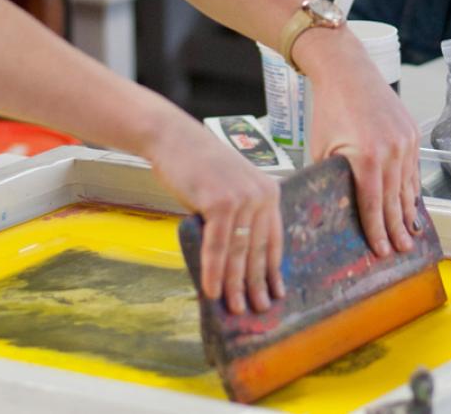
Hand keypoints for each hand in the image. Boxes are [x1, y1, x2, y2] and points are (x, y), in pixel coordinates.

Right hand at [144, 114, 283, 314]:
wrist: (174, 139)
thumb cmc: (199, 166)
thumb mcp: (231, 187)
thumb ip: (241, 215)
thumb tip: (240, 258)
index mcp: (269, 192)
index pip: (275, 239)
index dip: (273, 270)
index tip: (275, 293)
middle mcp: (262, 195)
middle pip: (258, 249)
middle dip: (256, 284)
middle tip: (257, 311)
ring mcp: (242, 198)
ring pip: (239, 252)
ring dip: (236, 285)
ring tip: (235, 309)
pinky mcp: (220, 202)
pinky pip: (217, 245)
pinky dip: (214, 271)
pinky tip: (212, 291)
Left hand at [297, 28, 423, 256]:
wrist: (349, 73)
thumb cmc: (330, 110)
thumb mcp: (323, 149)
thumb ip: (333, 180)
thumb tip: (335, 209)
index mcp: (367, 158)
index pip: (374, 205)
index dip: (377, 232)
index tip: (381, 251)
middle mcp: (392, 151)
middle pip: (395, 201)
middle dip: (397, 230)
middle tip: (401, 252)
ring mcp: (406, 142)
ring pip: (408, 187)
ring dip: (408, 213)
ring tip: (408, 235)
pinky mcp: (413, 134)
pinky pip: (413, 170)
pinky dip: (411, 189)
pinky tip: (410, 204)